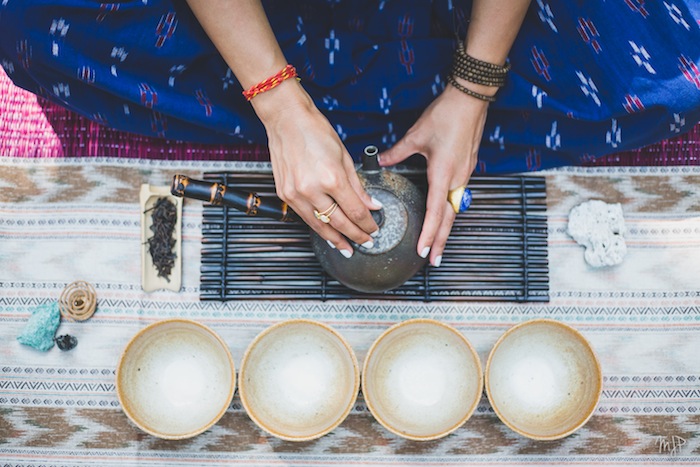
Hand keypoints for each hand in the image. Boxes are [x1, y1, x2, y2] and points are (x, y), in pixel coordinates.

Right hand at [253, 80, 379, 256]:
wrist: (286, 119)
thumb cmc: (315, 131)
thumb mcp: (344, 156)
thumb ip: (358, 185)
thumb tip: (371, 204)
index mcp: (332, 177)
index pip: (355, 211)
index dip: (367, 224)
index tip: (374, 229)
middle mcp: (312, 188)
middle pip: (339, 223)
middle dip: (355, 236)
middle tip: (366, 243)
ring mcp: (296, 193)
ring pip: (319, 226)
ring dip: (335, 239)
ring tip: (346, 248)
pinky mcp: (285, 194)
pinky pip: (305, 217)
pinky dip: (318, 228)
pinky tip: (326, 233)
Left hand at [379, 84, 488, 266]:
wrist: (470, 100)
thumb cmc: (446, 116)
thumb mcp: (416, 136)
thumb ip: (396, 153)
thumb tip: (380, 161)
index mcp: (442, 174)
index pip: (435, 212)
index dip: (428, 234)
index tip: (422, 251)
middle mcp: (456, 179)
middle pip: (448, 219)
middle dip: (440, 241)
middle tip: (433, 260)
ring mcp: (464, 175)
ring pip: (454, 209)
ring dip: (446, 229)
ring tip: (438, 245)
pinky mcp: (466, 169)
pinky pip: (457, 197)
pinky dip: (449, 212)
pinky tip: (444, 218)